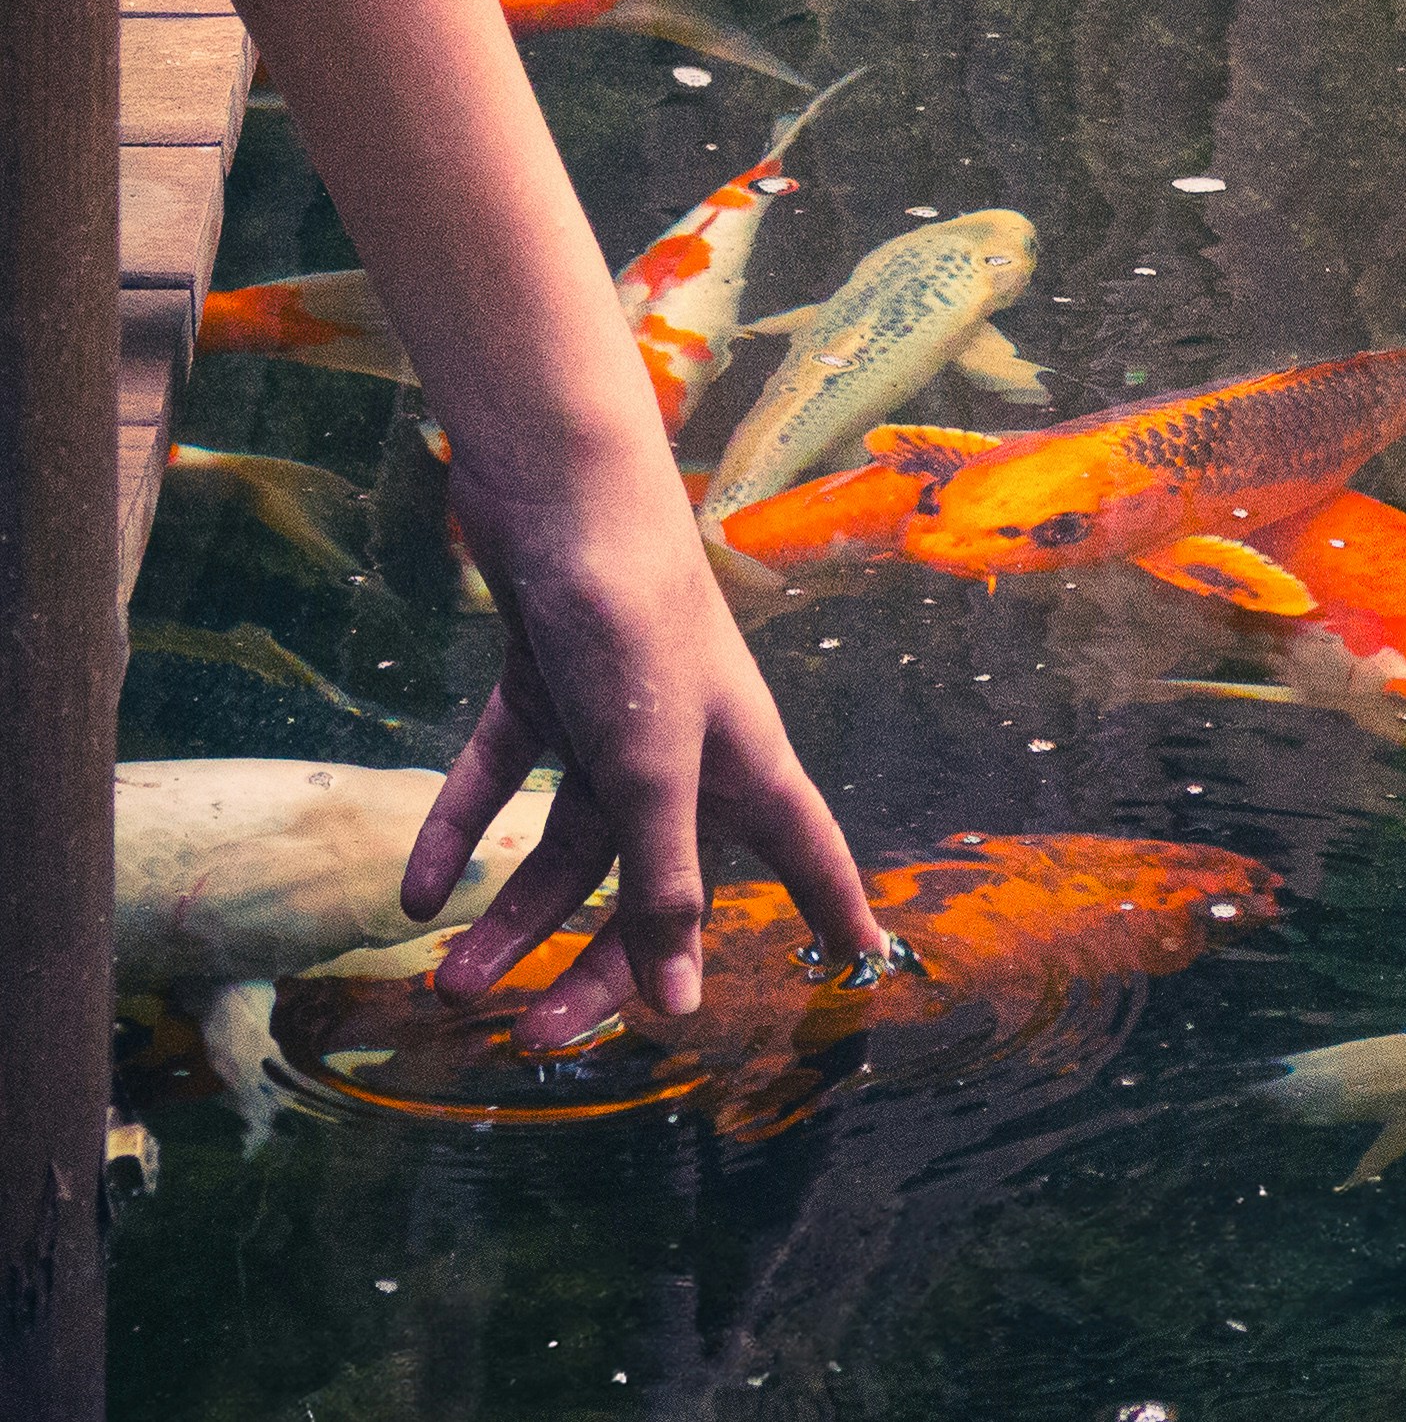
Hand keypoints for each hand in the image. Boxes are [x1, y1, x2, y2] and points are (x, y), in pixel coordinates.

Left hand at [400, 435, 882, 1053]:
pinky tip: (417, 892)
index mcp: (740, 762)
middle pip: (657, 881)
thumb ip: (662, 882)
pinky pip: (502, 779)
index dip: (831, 907)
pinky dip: (459, 834)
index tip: (861, 960)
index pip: (804, 851)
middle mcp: (685, 747)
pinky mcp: (544, 684)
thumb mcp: (648, 766)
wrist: (558, 493)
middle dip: (600, 964)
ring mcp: (611, 716)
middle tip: (539, 1040)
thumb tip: (679, 1003)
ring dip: (512, 918)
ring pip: (567, 844)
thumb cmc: (630, 620)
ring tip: (453, 986)